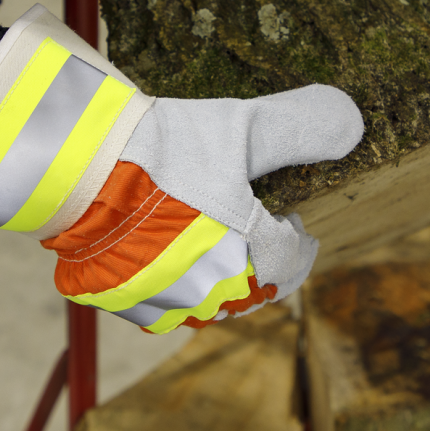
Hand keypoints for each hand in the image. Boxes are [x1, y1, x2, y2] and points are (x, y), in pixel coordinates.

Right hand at [43, 86, 362, 331]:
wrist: (75, 165)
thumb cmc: (164, 147)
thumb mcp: (242, 127)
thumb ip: (303, 127)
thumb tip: (353, 125)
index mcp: (248, 258)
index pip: (293, 262)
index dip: (295, 237)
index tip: (285, 215)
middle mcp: (210, 294)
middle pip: (252, 288)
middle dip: (255, 258)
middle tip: (243, 222)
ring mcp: (162, 304)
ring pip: (207, 301)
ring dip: (214, 274)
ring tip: (201, 233)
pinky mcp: (120, 304)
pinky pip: (160, 305)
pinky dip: (169, 283)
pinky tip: (158, 250)